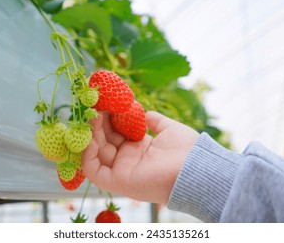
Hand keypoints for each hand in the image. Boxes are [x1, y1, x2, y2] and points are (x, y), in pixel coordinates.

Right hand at [82, 111, 199, 203]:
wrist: (196, 169)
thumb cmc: (186, 150)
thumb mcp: (169, 128)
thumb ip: (154, 121)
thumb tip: (144, 112)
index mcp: (140, 148)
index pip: (117, 132)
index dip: (109, 118)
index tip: (105, 102)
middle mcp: (129, 159)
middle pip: (105, 140)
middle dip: (98, 123)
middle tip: (95, 105)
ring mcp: (122, 171)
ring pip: (97, 152)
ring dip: (92, 133)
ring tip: (93, 115)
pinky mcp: (117, 181)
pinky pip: (93, 170)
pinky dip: (87, 154)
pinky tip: (91, 136)